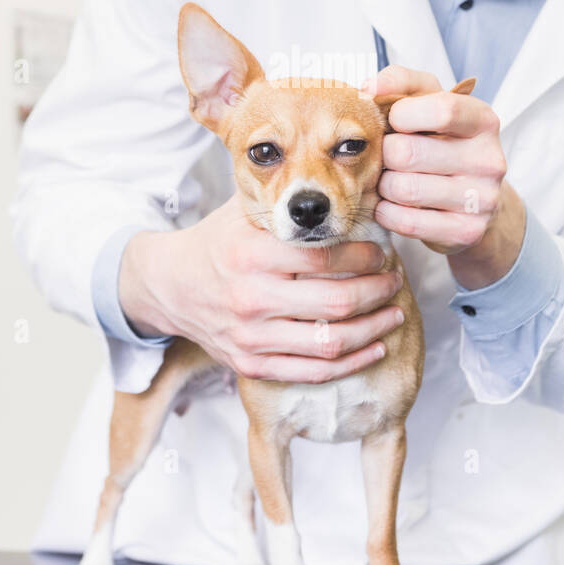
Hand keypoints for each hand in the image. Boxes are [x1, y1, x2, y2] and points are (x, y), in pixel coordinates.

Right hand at [118, 193, 405, 382]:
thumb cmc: (218, 242)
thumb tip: (354, 192)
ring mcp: (250, 336)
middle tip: (395, 280)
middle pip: (335, 303)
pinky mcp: (250, 365)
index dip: (364, 257)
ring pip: (330, 342)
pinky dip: (351, 362)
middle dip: (377, 292)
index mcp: (251, 253)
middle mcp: (250, 297)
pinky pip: (312, 372)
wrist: (167, 285)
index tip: (383, 252)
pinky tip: (373, 347)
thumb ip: (291, 204)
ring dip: (373, 329)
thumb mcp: (245, 211)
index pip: (324, 258)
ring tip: (393, 312)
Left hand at [361, 65, 525, 288]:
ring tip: (393, 180)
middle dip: (386, 154)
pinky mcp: (467, 230)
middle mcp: (489, 159)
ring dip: (384, 186)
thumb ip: (401, 82)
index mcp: (483, 121)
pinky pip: (406, 221)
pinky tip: (394, 204)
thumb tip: (370, 86)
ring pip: (402, 189)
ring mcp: (482, 199)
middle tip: (391, 157)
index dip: (403, 114)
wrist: (475, 199)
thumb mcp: (430, 102)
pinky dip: (388, 213)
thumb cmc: (442, 141)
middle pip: (408, 153)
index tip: (394, 120)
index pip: (441, 109)